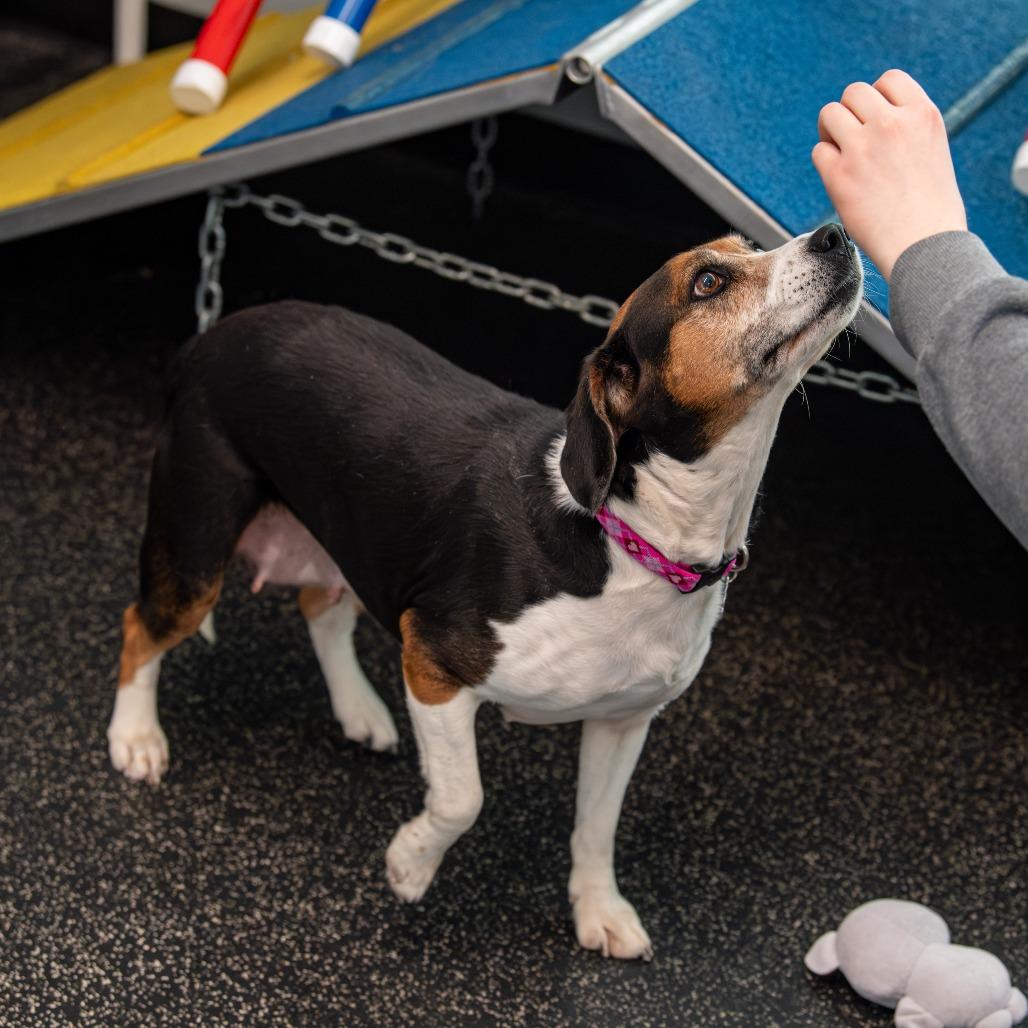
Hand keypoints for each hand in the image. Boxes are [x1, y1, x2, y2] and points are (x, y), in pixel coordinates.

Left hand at [812, 69, 966, 280]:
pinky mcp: (839, 175)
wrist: (925, 245)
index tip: (875, 120)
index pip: (888, 79)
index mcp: (922, 114)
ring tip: (841, 154)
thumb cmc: (931, 209)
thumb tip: (872, 120)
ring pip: (830, 113)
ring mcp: (863, 148)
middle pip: (854, 92)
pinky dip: (825, 162)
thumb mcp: (932, 151)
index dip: (876, 98)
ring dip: (830, 131)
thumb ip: (907, 129)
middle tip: (853, 139)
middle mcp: (892, 123)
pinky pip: (819, 151)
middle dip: (850, 113)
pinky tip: (840, 179)